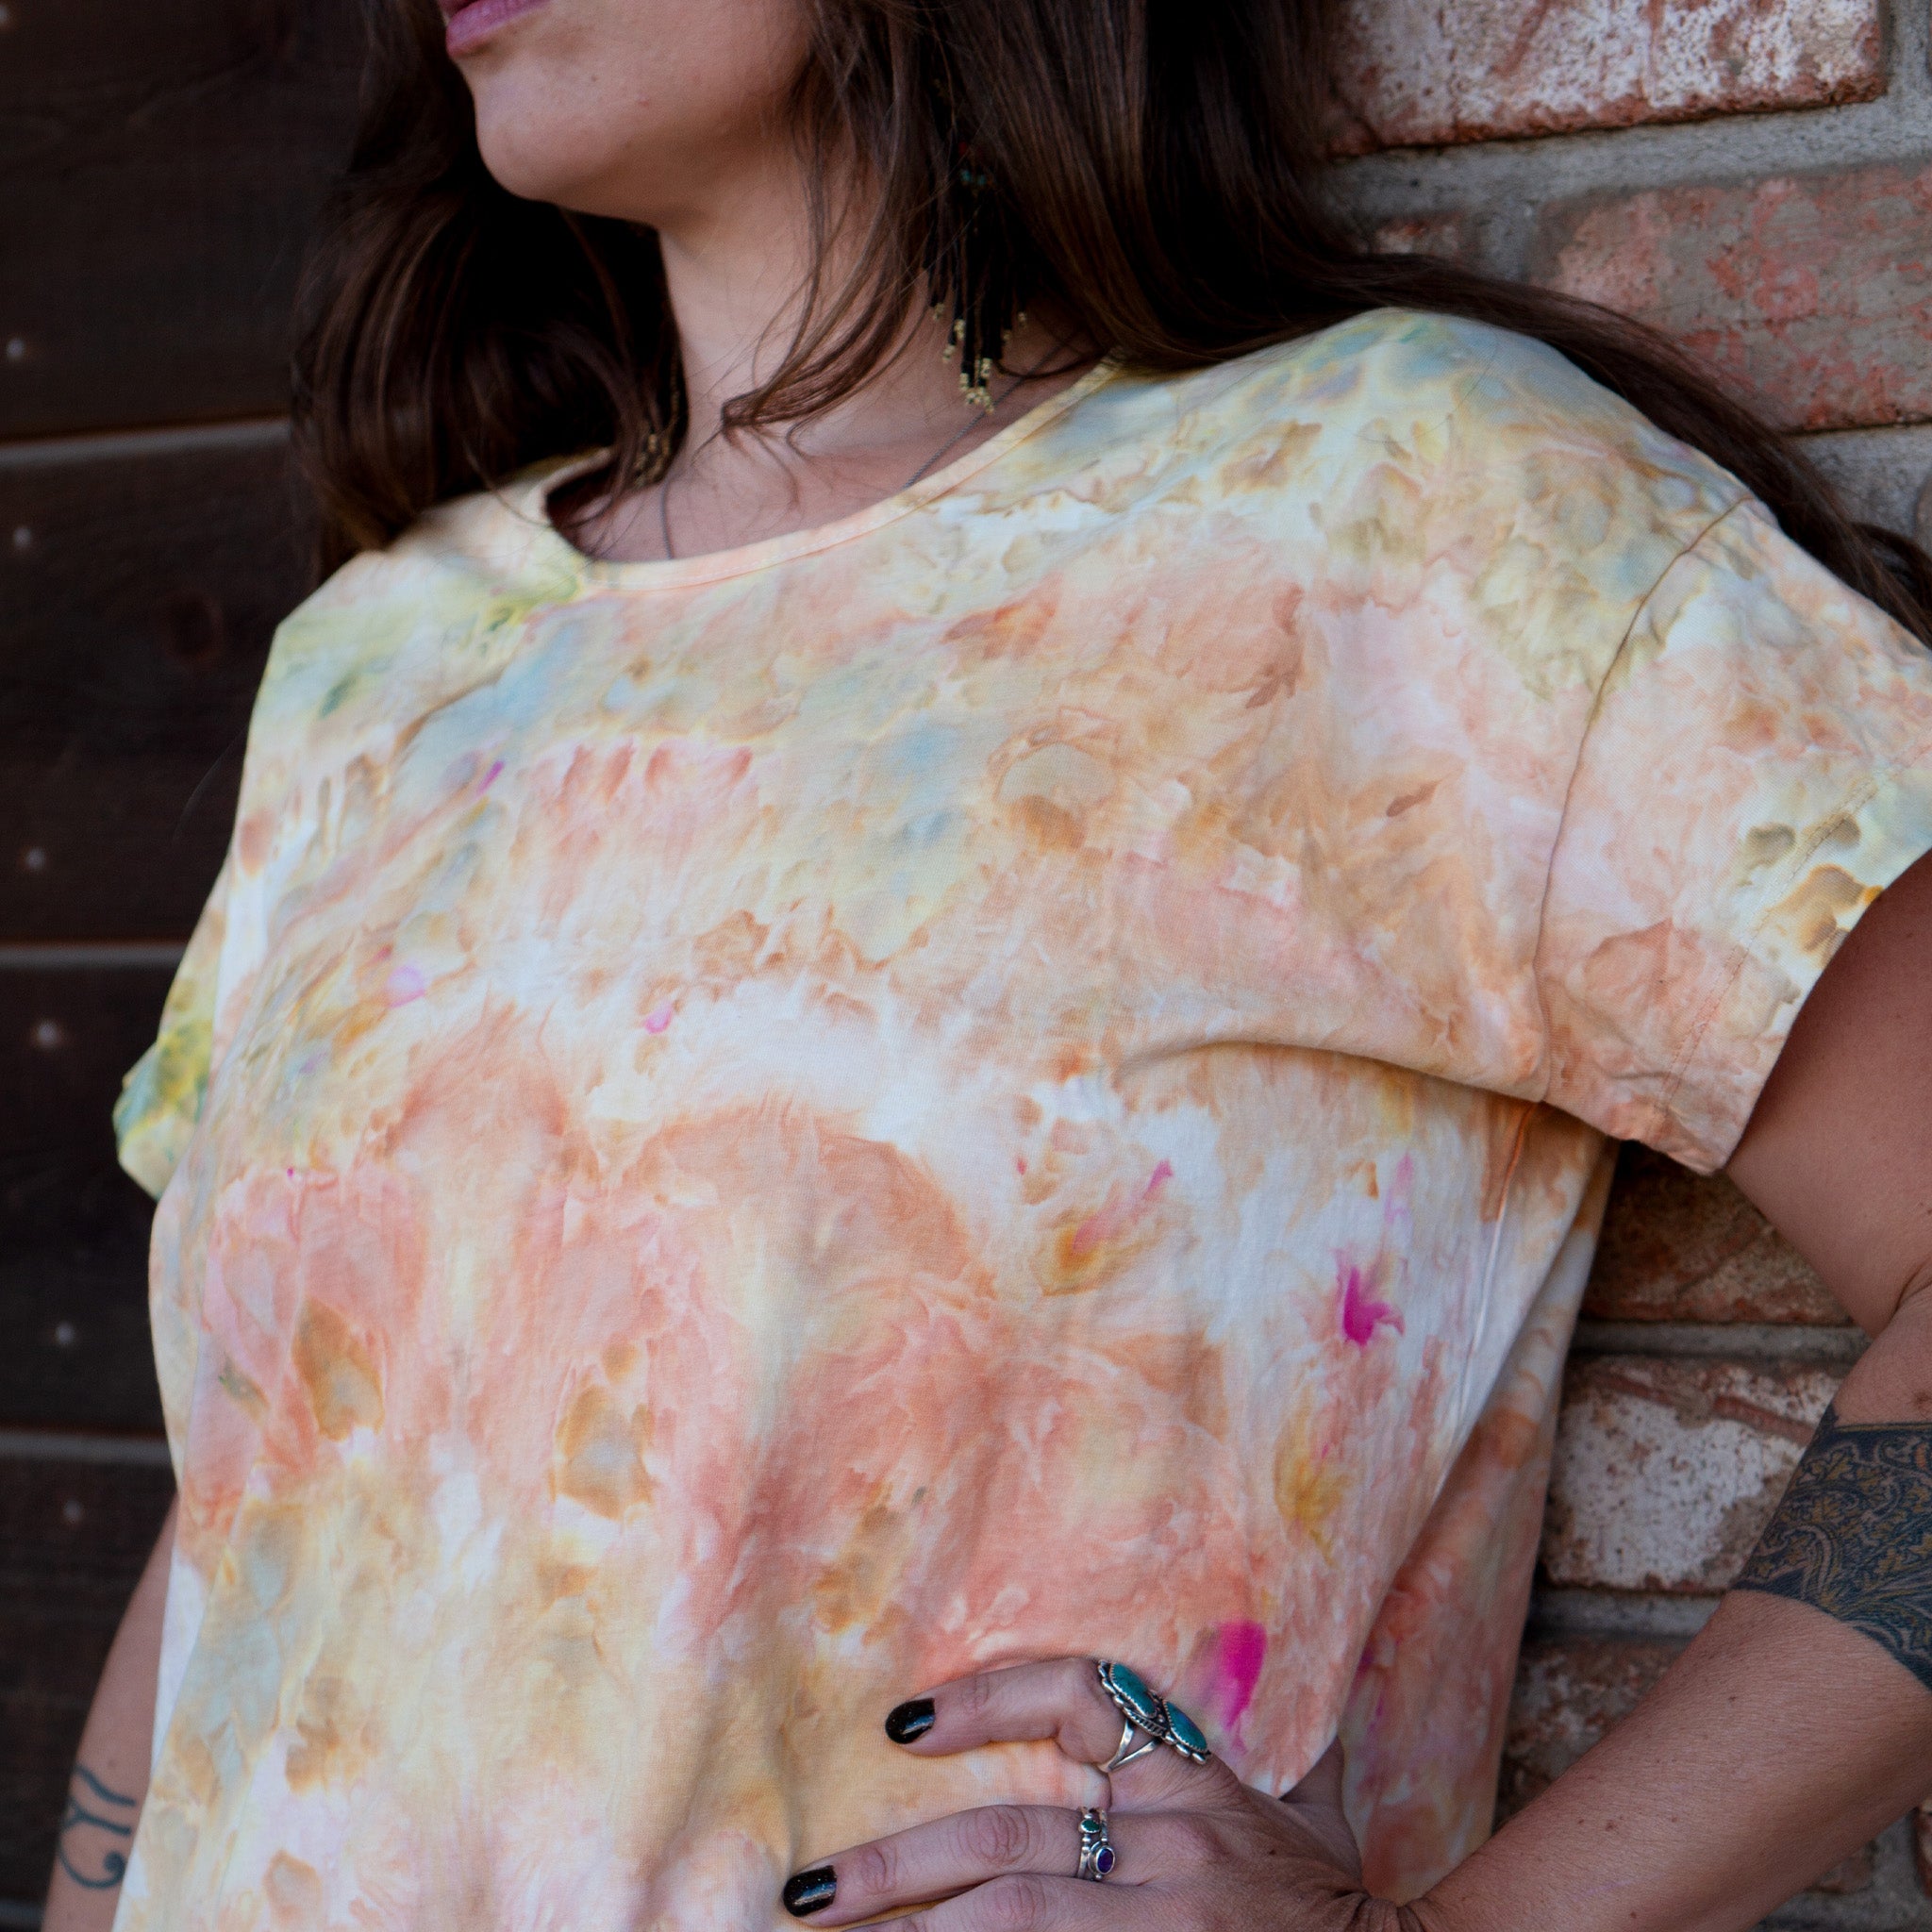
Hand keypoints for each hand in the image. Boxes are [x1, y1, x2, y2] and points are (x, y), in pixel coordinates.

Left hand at [781, 1656, 1409, 1929]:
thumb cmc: (1336, 1899)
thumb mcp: (1305, 1813)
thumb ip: (1268, 1752)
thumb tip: (1258, 1673)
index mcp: (1192, 1782)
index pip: (1079, 1698)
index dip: (987, 1698)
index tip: (902, 1723)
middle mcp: (1172, 1846)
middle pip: (1007, 1844)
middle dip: (894, 1867)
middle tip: (807, 1892)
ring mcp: (1166, 1920)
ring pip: (1016, 1919)